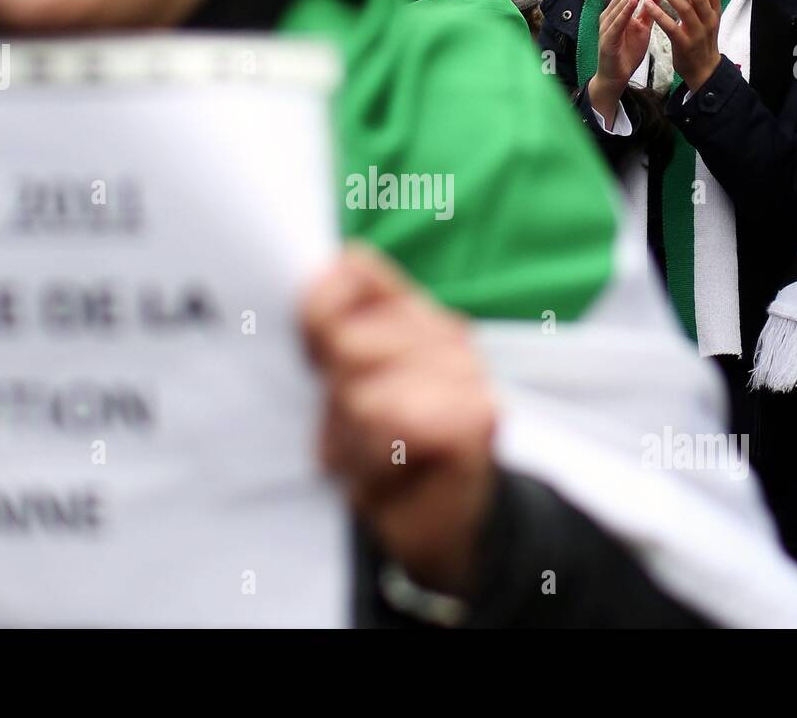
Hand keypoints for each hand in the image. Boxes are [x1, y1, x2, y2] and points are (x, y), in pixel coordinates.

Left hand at [301, 244, 497, 595]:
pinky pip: (398, 423)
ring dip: (354, 440)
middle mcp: (446, 331)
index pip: (351, 270)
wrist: (435, 525)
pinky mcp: (479, 416)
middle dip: (333, 401)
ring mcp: (469, 370)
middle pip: (346, 343)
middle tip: (354, 432)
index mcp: (409, 312)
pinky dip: (381, 460)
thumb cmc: (376, 453)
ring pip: (365, 392)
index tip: (317, 363)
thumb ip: (325, 325)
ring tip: (374, 456)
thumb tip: (325, 273)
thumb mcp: (335, 387)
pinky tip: (397, 471)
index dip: (317, 317)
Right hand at [590, 0, 656, 124]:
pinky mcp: (606, 39)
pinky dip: (624, 12)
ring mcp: (607, 27)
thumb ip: (649, 10)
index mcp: (619, 13)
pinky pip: (616, 23)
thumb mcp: (643, 27)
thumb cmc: (627, 52)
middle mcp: (610, 16)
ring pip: (619, 6)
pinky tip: (632, 2)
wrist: (616, 76)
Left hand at [644, 0, 722, 91]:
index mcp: (715, 12)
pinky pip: (671, 26)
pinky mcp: (684, 45)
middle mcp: (709, 21)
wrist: (703, 71)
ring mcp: (697, 33)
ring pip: (684, 7)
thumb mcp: (707, 17)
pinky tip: (647, 3)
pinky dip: (659, 13)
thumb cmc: (701, 40)